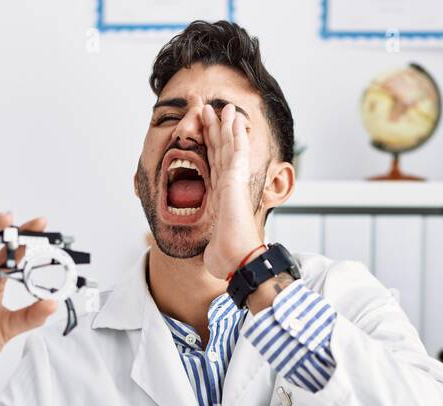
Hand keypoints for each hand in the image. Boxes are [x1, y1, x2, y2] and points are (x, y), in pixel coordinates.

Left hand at [200, 103, 264, 279]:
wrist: (238, 261)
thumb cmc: (227, 258)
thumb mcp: (212, 246)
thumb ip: (212, 244)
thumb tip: (210, 257)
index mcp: (222, 200)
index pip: (214, 167)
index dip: (210, 148)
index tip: (205, 133)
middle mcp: (229, 188)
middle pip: (219, 153)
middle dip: (214, 131)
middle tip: (207, 110)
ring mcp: (234, 184)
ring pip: (228, 147)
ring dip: (224, 126)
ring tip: (219, 107)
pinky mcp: (236, 181)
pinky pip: (236, 151)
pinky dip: (236, 134)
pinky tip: (234, 118)